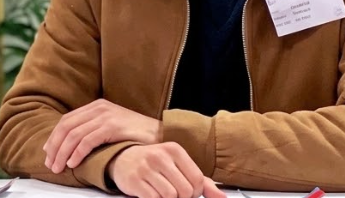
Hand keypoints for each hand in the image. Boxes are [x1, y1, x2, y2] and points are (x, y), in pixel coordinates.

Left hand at [43, 99, 158, 172]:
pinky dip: (77, 152)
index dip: (54, 137)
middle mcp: (99, 108)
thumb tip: (73, 146)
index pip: (67, 120)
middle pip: (67, 126)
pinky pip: (88, 140)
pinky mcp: (113, 126)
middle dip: (55, 146)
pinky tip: (73, 163)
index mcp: (96, 106)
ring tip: (58, 167)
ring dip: (63, 152)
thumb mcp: (113, 128)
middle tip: (50, 164)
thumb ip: (95, 131)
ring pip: (74, 134)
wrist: (163, 134)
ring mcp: (106, 116)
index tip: (48, 152)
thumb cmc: (137, 136)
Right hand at [108, 143, 225, 197]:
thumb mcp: (178, 166)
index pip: (197, 180)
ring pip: (170, 196)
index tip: (186, 192)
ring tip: (162, 193)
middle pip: (185, 191)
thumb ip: (201, 181)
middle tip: (173, 194)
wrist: (122, 159)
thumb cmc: (154, 164)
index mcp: (174, 149)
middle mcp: (160, 155)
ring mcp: (146, 167)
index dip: (194, 192)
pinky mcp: (134, 180)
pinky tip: (152, 194)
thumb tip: (222, 197)